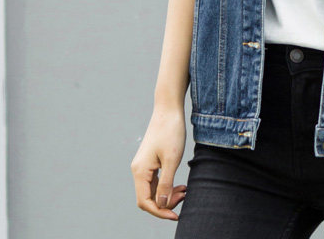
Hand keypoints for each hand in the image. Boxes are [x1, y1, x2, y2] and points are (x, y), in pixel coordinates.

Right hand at [131, 105, 187, 220]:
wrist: (168, 109)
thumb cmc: (171, 131)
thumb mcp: (172, 160)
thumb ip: (167, 184)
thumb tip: (162, 205)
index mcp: (140, 171)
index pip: (145, 202)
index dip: (160, 211)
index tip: (176, 215)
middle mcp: (138, 170)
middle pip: (148, 198)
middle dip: (165, 203)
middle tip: (184, 196)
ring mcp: (143, 165)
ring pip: (153, 190)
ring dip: (168, 195)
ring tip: (184, 191)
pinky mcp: (150, 161)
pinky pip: (156, 181)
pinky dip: (167, 186)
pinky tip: (180, 185)